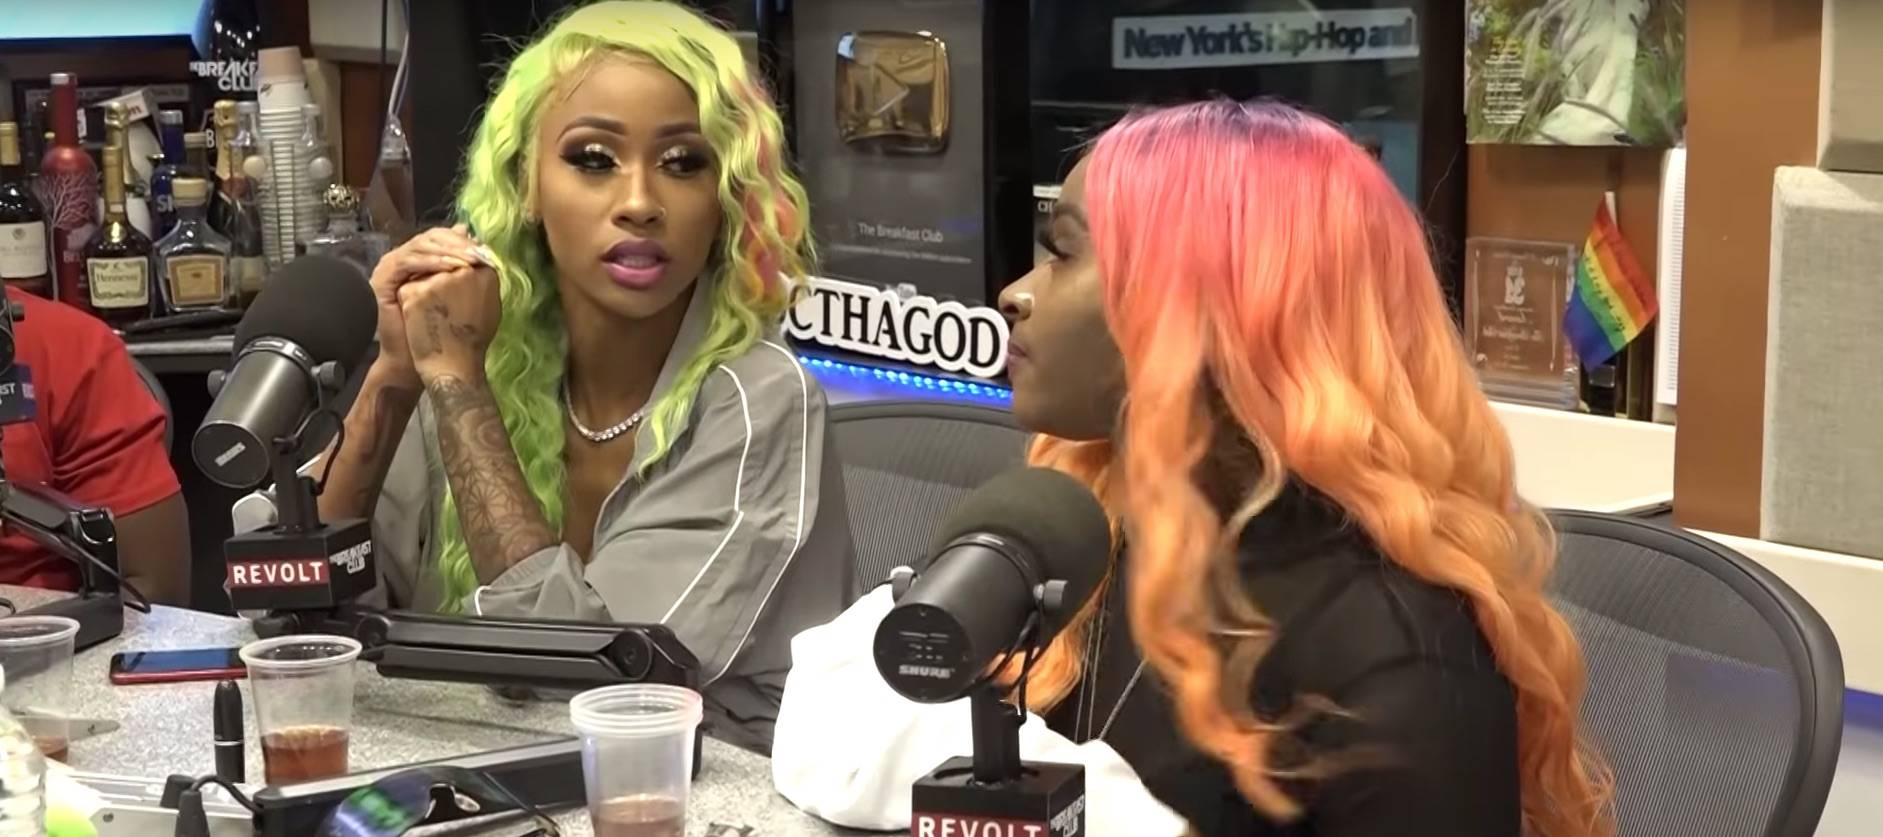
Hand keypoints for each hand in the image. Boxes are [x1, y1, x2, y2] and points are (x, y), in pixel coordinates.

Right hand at [369, 225, 485, 382]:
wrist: (416, 359)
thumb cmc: (440, 330)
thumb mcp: (459, 294)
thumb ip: (465, 269)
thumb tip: (478, 244)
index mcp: (421, 259)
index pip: (442, 237)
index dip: (463, 240)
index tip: (486, 250)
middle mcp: (404, 259)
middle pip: (430, 237)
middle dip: (457, 244)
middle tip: (478, 253)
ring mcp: (390, 266)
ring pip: (420, 246)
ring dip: (448, 252)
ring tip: (469, 260)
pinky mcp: (382, 278)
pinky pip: (407, 262)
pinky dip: (431, 262)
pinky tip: (451, 268)